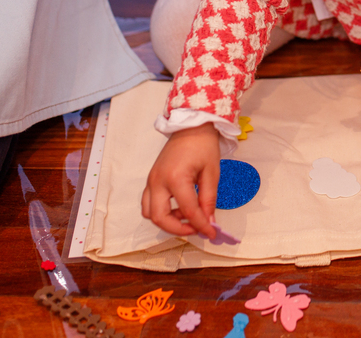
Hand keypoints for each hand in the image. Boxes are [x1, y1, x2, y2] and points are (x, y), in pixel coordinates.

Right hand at [142, 123, 221, 237]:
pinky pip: (148, 203)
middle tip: (196, 228)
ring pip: (149, 213)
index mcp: (175, 177)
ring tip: (187, 216)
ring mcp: (151, 180)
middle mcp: (158, 181)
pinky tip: (178, 207)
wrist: (191, 126)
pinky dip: (161, 211)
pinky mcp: (151, 179)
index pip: (188, 211)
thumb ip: (208, 200)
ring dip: (167, 221)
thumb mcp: (211, 173)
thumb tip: (209, 222)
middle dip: (178, 229)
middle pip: (159, 218)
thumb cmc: (203, 145)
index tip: (212, 233)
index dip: (201, 226)